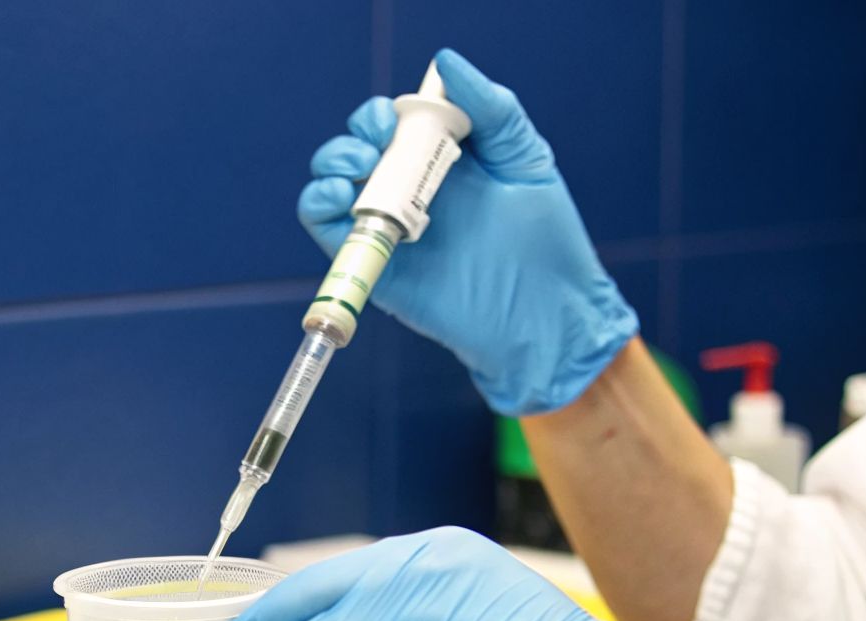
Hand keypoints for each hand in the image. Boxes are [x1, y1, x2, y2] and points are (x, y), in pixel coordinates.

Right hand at [303, 48, 637, 415]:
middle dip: (355, 134)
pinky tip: (340, 195)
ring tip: (359, 167)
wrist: (547, 313)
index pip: (393, 124)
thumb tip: (445, 62)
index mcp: (441, 162)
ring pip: (332, 184)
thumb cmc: (546, 240)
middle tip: (377, 143)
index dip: (382, 113)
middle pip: (356, 149)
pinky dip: (318, 204)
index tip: (395, 118)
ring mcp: (389, 227)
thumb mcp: (524, 157)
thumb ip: (492, 107)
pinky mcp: (375, 266)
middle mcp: (408, 192)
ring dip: (332, 163)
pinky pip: (327, 230)